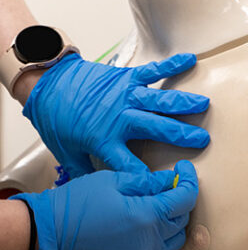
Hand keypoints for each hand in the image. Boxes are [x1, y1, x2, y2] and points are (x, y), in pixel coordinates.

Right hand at [10, 160, 197, 249]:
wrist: (50, 231)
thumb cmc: (75, 203)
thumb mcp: (110, 181)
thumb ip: (143, 181)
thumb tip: (167, 180)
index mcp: (147, 215)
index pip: (184, 198)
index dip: (188, 180)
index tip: (183, 169)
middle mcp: (150, 240)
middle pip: (181, 218)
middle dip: (180, 198)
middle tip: (168, 184)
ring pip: (174, 239)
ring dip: (172, 221)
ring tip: (159, 205)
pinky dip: (161, 243)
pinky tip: (149, 230)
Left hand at [23, 52, 209, 177]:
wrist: (46, 84)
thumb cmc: (54, 118)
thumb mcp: (64, 150)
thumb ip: (82, 170)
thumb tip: (93, 189)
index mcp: (104, 139)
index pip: (131, 165)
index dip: (148, 177)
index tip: (165, 183)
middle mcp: (119, 117)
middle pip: (156, 129)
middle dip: (180, 136)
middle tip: (200, 140)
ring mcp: (123, 95)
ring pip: (159, 100)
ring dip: (182, 104)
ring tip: (203, 105)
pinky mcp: (124, 77)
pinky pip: (151, 71)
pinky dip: (170, 64)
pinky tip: (189, 60)